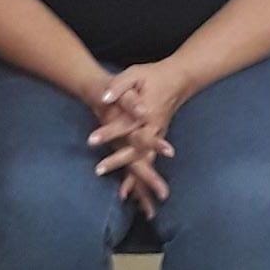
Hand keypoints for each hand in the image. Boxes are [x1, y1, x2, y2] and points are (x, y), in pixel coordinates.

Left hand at [86, 58, 188, 215]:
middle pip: (136, 148)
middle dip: (119, 160)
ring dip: (136, 177)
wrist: (178, 78)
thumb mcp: (134, 74)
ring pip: (146, 159)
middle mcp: (153, 127)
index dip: (108, 132)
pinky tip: (133, 194)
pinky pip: (150, 161)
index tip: (91, 140)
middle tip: (99, 170)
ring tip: (123, 194)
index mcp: (147, 111)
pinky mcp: (158, 139)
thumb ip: (118, 87)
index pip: (125, 124)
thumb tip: (104, 98)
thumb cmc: (153, 76)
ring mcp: (158, 135)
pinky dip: (143, 178)